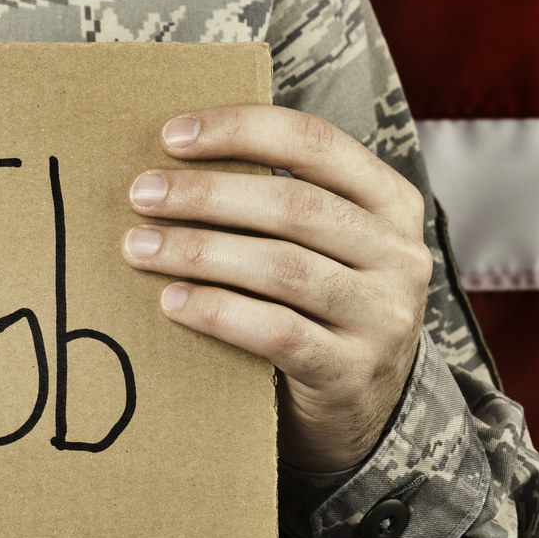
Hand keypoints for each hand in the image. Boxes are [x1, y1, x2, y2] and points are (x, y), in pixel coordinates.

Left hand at [120, 106, 431, 472]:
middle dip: (207, 194)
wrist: (362, 408)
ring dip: (200, 251)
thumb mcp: (325, 245)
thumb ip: (278, 204)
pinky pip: (277, 332)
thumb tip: (173, 164)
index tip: (170, 136)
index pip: (314, 142)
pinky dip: (217, 311)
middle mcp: (398, 254)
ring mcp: (382, 316)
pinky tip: (171, 301)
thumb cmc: (320, 306)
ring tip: (140, 248)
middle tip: (141, 195)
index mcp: (390, 202)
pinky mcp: (351, 371)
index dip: (240, 130)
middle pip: (294, 206)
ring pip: (283, 268)